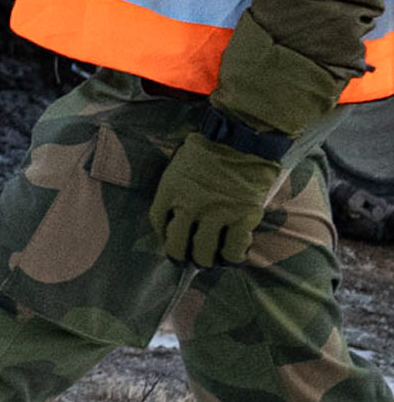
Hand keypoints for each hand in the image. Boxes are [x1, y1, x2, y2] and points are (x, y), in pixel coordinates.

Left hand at [150, 131, 282, 265]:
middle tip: (186, 260)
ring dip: (205, 261)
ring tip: (209, 262)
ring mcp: (217, 213)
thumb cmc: (210, 148)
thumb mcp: (179, 166)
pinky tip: (233, 256)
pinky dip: (233, 256)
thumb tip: (177, 212)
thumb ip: (176, 189)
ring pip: (205, 251)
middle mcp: (190, 206)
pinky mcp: (243, 217)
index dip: (162, 235)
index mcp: (170, 190)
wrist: (243, 140)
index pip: (158, 221)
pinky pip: (234, 247)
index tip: (169, 239)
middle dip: (180, 256)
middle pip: (177, 244)